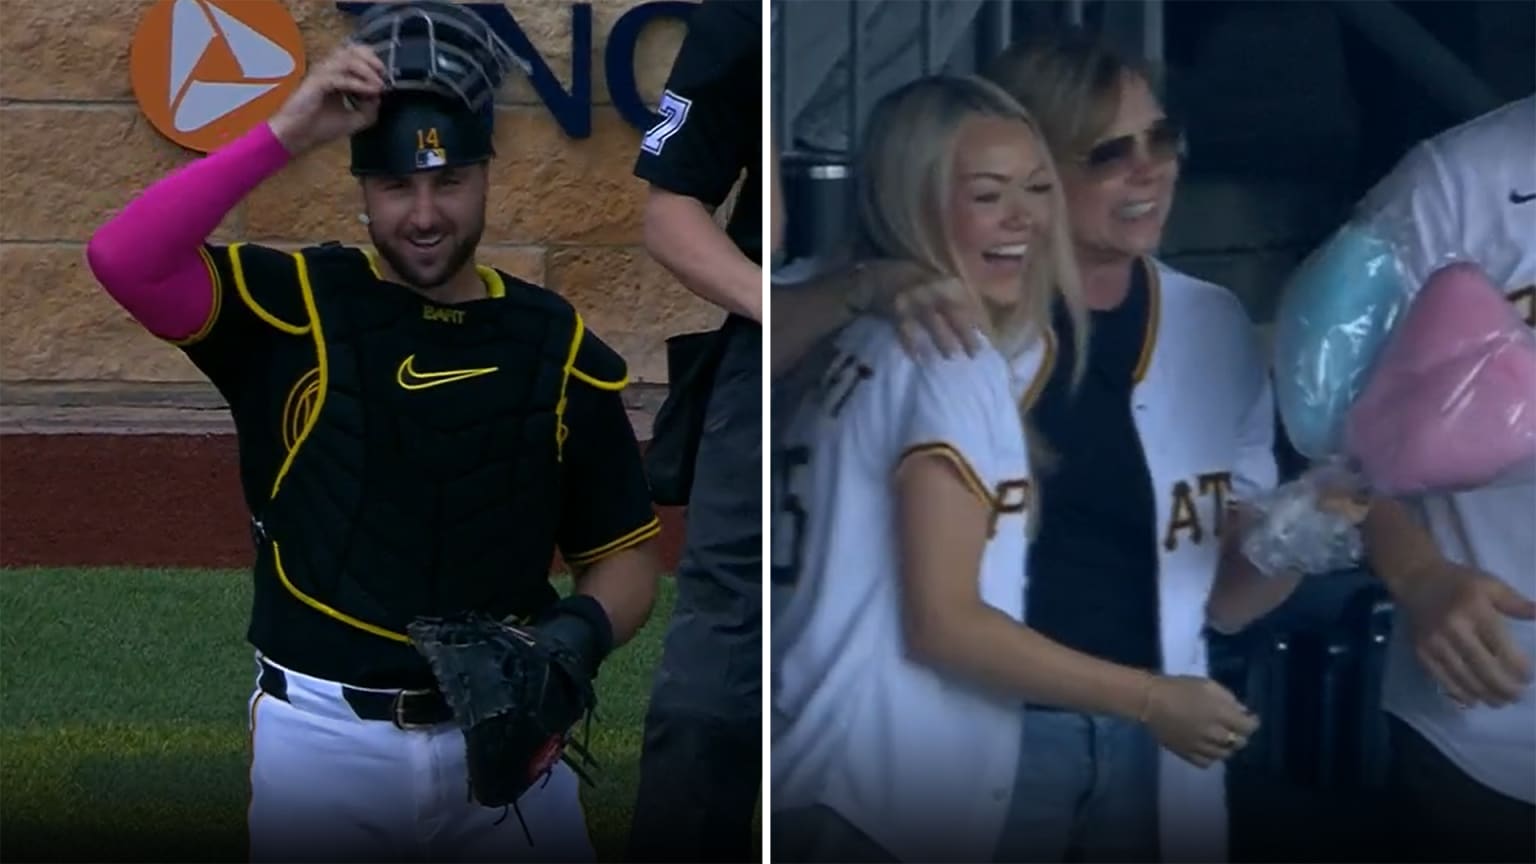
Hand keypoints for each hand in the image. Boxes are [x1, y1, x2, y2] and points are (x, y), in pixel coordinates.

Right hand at [267, 44, 386, 156]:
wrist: (297, 137)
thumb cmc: (319, 128)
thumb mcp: (353, 119)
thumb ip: (369, 108)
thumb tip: (380, 96)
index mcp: (335, 75)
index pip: (354, 55)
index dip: (372, 60)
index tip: (386, 76)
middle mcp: (327, 69)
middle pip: (351, 50)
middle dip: (371, 59)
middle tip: (384, 74)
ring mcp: (320, 74)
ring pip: (347, 60)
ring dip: (367, 71)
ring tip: (379, 85)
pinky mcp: (316, 82)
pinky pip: (341, 77)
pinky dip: (358, 83)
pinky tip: (370, 91)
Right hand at [850, 260, 983, 357]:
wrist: (880, 275)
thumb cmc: (918, 286)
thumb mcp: (942, 287)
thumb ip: (959, 302)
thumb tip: (980, 329)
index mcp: (948, 283)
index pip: (969, 304)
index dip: (979, 322)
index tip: (990, 342)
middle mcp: (933, 288)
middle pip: (953, 312)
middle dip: (965, 333)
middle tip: (974, 354)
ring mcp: (914, 297)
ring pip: (931, 320)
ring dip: (942, 339)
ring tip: (950, 357)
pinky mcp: (895, 308)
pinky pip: (905, 328)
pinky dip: (912, 344)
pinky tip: (919, 358)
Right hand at [1140, 675, 1259, 768]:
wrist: (1149, 701)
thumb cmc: (1178, 688)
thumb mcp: (1207, 685)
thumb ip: (1228, 698)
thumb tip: (1242, 711)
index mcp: (1220, 714)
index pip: (1248, 727)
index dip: (1252, 723)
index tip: (1250, 718)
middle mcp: (1214, 733)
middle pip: (1239, 743)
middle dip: (1240, 735)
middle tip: (1235, 728)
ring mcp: (1200, 746)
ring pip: (1224, 755)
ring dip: (1227, 747)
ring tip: (1221, 739)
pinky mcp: (1187, 754)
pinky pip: (1206, 763)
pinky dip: (1211, 757)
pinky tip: (1208, 749)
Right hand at [1397, 559, 1535, 706]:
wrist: (1416, 581)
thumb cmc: (1460, 583)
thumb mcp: (1491, 585)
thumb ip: (1517, 604)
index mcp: (1474, 610)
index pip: (1501, 647)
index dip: (1519, 669)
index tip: (1528, 677)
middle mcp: (1453, 628)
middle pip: (1484, 668)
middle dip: (1505, 688)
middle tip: (1517, 696)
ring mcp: (1434, 643)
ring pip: (1464, 679)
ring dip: (1486, 695)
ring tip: (1500, 701)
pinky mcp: (1421, 652)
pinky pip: (1442, 680)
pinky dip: (1460, 694)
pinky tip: (1474, 700)